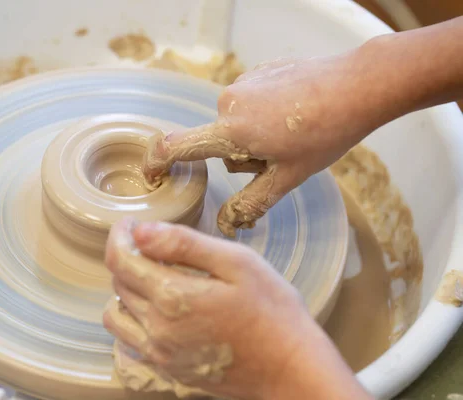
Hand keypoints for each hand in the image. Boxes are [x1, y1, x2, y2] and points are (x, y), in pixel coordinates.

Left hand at [103, 218, 370, 399]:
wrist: (290, 368)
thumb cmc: (272, 310)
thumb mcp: (237, 263)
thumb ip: (185, 244)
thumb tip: (142, 231)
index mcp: (172, 297)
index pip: (120, 260)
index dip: (119, 236)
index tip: (131, 224)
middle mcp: (157, 328)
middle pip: (118, 283)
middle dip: (127, 256)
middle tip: (149, 243)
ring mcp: (160, 353)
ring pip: (117, 314)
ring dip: (126, 290)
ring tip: (152, 276)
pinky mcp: (168, 368)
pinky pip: (131, 340)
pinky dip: (133, 318)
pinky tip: (159, 308)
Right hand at [143, 54, 384, 236]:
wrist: (357, 85)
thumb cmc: (326, 133)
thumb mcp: (287, 177)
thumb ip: (251, 202)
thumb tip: (225, 225)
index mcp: (232, 130)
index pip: (177, 146)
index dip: (157, 163)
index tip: (152, 176)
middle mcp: (229, 102)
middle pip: (218, 141)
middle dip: (241, 154)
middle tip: (279, 155)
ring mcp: (243, 83)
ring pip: (235, 123)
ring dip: (253, 135)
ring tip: (291, 132)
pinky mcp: (257, 72)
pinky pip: (249, 103)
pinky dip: (264, 114)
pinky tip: (294, 113)